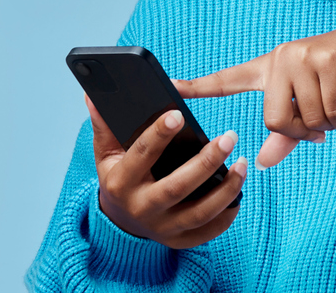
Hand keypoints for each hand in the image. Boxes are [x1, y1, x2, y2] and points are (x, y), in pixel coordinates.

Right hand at [86, 96, 246, 248]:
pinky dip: (226, 215)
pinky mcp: (178, 241)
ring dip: (226, 188)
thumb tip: (93, 94)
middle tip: (230, 136)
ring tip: (242, 163)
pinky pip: (207, 232)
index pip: (141, 155)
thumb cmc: (118, 176)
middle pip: (177, 187)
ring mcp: (161, 228)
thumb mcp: (106, 153)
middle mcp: (141, 208)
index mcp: (121, 183)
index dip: (159, 134)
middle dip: (206, 162)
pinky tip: (238, 193)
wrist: (120, 220)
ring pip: (199, 213)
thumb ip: (104, 125)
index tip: (179, 114)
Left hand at [175, 21, 335, 168]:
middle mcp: (279, 59)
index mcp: (267, 69)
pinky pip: (330, 110)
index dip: (197, 86)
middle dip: (300, 132)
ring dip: (328, 125)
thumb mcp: (309, 107)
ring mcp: (301, 56)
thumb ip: (285, 136)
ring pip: (306, 118)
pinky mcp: (326, 58)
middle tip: (317, 130)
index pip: (226, 80)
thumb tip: (261, 163)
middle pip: (274, 119)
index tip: (169, 86)